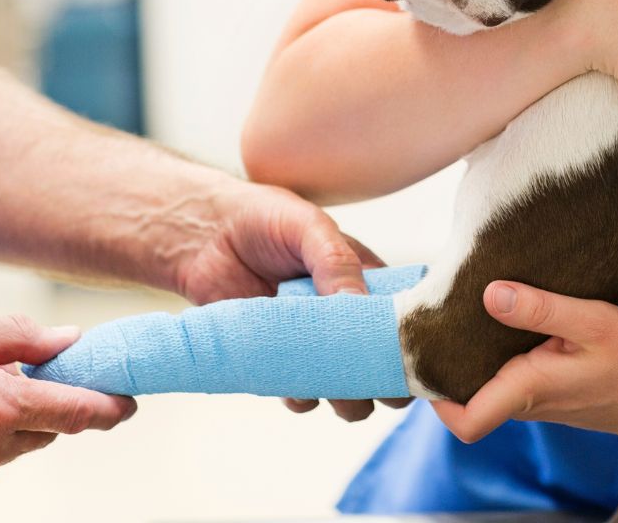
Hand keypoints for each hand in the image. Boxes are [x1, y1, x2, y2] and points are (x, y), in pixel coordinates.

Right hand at [0, 312, 135, 492]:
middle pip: (46, 430)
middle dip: (51, 405)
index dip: (108, 410)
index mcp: (0, 409)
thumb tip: (70, 341)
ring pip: (16, 445)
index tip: (129, 405)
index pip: (74, 415)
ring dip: (16, 419)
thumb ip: (29, 340)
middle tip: (37, 374)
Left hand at [176, 181, 400, 421]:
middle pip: (383, 362)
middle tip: (371, 382)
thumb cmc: (266, 218)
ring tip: (334, 389)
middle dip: (384, 380)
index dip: (411, 340)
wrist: (206, 235)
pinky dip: (303, 398)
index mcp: (368, 279)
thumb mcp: (309, 227)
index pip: (405, 317)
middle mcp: (347, 315)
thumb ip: (337, 261)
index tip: (409, 356)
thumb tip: (360, 306)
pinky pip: (302, 395)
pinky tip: (293, 384)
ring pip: (348, 387)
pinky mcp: (280, 361)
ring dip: (348, 399)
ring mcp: (315, 341)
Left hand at [432, 281, 617, 451]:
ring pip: (492, 384)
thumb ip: (542, 308)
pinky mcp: (560, 392)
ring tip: (466, 304)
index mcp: (532, 390)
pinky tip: (512, 315)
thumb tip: (488, 293)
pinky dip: (503, 351)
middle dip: (447, 361)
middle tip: (435, 312)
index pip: (464, 420)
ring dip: (476, 352)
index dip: (432, 395)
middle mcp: (532, 403)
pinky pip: (516, 376)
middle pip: (469, 396)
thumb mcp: (596, 322)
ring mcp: (546, 401)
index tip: (420, 351)